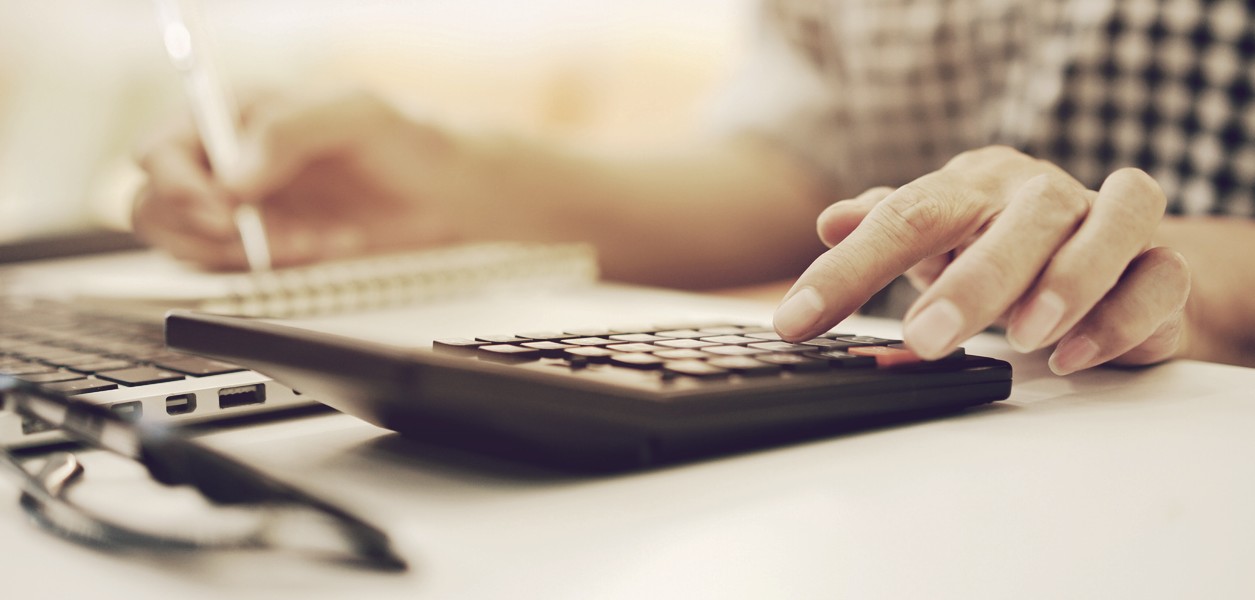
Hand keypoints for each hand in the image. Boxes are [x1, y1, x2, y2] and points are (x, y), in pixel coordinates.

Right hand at [133, 90, 474, 269]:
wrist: (447, 195)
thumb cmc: (407, 141)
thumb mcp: (358, 116)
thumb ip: (292, 131)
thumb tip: (235, 175)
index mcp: (234, 116)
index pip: (160, 150)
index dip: (177, 185)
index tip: (225, 209)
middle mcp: (227, 163)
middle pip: (156, 205)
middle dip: (204, 230)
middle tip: (263, 235)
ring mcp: (243, 210)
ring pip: (192, 245)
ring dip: (247, 252)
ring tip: (310, 237)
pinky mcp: (267, 249)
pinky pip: (240, 271)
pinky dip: (278, 269)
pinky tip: (327, 244)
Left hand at [773, 146, 1190, 374]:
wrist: (1108, 255)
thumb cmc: (1000, 245)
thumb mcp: (936, 238)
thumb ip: (886, 228)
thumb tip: (830, 220)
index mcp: (974, 186)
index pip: (906, 215)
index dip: (846, 270)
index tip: (797, 323)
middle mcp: (1042, 194)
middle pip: (1019, 218)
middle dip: (972, 281)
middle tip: (925, 339)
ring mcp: (1109, 222)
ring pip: (1110, 225)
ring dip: (1067, 281)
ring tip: (1023, 338)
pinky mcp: (1162, 265)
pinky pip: (1159, 278)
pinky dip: (1121, 316)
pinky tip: (1073, 355)